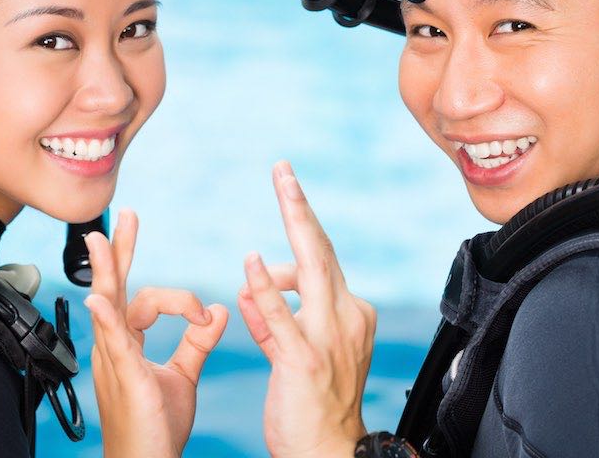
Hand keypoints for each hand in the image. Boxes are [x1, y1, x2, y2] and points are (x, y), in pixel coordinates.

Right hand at [84, 209, 228, 457]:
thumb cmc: (157, 429)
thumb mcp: (183, 376)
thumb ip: (197, 342)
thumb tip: (216, 310)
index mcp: (129, 345)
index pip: (143, 300)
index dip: (178, 299)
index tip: (204, 313)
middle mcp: (116, 347)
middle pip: (116, 288)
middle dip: (119, 252)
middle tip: (126, 216)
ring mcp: (114, 360)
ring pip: (109, 305)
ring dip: (105, 271)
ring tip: (101, 240)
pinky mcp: (123, 376)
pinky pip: (112, 342)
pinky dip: (106, 319)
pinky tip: (99, 300)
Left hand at [238, 161, 374, 457]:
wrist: (329, 453)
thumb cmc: (313, 406)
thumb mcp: (294, 353)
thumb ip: (273, 318)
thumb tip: (250, 286)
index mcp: (348, 313)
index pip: (318, 262)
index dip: (300, 225)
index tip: (286, 188)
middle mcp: (346, 317)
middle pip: (320, 250)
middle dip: (300, 206)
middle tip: (283, 169)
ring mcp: (329, 338)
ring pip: (312, 268)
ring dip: (295, 221)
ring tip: (282, 185)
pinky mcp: (305, 361)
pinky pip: (283, 317)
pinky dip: (268, 287)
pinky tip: (252, 262)